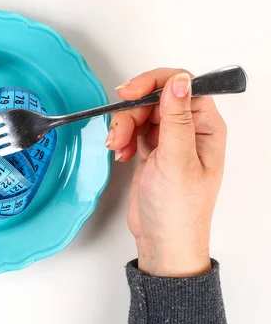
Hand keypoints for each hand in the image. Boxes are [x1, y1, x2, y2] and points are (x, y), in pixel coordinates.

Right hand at [106, 69, 225, 276]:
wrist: (162, 242)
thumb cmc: (178, 210)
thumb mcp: (176, 160)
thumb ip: (176, 118)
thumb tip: (179, 81)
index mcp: (205, 128)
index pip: (182, 86)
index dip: (154, 84)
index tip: (129, 94)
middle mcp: (189, 130)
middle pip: (155, 97)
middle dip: (132, 111)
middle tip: (119, 132)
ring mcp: (169, 140)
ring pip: (140, 113)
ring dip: (123, 126)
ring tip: (117, 148)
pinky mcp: (152, 150)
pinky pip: (133, 129)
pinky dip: (122, 137)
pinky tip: (121, 154)